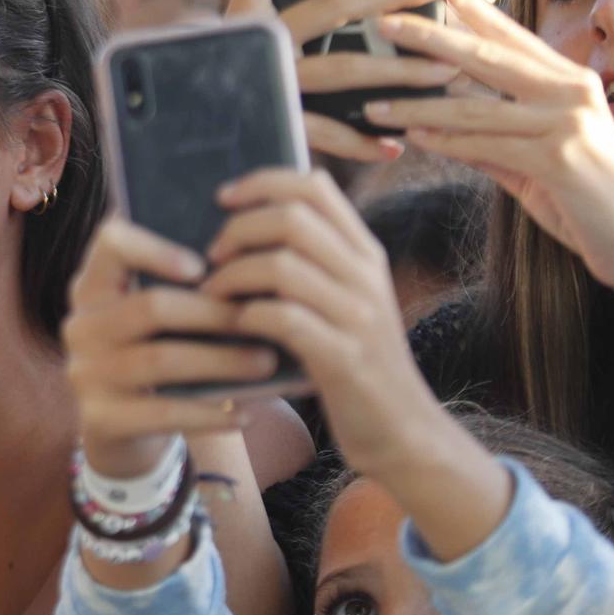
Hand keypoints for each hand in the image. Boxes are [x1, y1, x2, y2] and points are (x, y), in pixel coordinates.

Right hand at [62, 216, 267, 477]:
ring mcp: (85, 373)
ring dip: (221, 361)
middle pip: (150, 306)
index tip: (202, 267)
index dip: (155, 248)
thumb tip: (250, 277)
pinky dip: (208, 413)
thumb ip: (180, 291)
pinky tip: (243, 414)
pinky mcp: (98, 418)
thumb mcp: (150, 319)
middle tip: (262, 320)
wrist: (120, 428)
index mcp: (93, 285)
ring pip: (159, 359)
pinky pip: (162, 412)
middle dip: (213, 313)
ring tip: (265, 363)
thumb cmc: (153, 354)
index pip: (110, 243)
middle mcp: (81, 325)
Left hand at [200, 169, 441, 475]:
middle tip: (211, 255)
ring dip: (232, 275)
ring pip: (282, 266)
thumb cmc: (355, 363)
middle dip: (238, 229)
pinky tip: (232, 325)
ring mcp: (359, 317)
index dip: (262, 182)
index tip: (223, 198)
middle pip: (292, 218)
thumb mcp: (345, 300)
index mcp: (365, 253)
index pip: (315, 186)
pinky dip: (247, 316)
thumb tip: (245, 224)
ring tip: (211, 293)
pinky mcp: (345, 360)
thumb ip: (313, 261)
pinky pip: (285, 319)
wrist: (403, 432)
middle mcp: (366, 276)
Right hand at [227, 0, 457, 162]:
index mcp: (240, 9)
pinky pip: (328, 132)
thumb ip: (280, 5)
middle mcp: (251, 40)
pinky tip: (396, 142)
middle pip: (334, 5)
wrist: (176, 147)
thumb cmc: (215, 86)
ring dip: (402, 71)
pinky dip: (363, 140)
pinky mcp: (272, 124)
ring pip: (346, 69)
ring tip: (447, 70)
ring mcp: (263, 82)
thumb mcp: (241, 36)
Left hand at [360, 0, 613, 291]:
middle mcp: (572, 91)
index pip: (509, 34)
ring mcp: (570, 123)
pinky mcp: (563, 158)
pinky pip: (489, 145)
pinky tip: (413, 137)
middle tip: (383, 20)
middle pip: (489, 54)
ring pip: (479, 105)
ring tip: (373, 103)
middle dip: (431, 35)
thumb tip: (435, 126)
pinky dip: (446, 142)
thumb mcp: (533, 161)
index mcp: (568, 81)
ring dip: (419, 105)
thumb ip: (491, 139)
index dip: (470, 3)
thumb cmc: (584, 203)